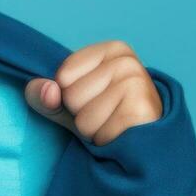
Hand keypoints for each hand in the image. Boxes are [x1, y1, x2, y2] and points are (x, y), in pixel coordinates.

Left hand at [24, 39, 162, 145]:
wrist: (149, 145)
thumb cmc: (108, 117)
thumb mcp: (69, 103)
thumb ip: (45, 95)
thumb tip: (46, 90)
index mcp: (111, 50)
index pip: (63, 75)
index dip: (68, 95)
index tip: (93, 98)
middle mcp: (127, 61)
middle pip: (72, 96)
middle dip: (82, 115)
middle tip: (107, 115)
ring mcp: (138, 83)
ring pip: (84, 119)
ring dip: (94, 131)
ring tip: (114, 125)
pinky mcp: (142, 109)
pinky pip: (100, 133)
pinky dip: (106, 141)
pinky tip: (122, 135)